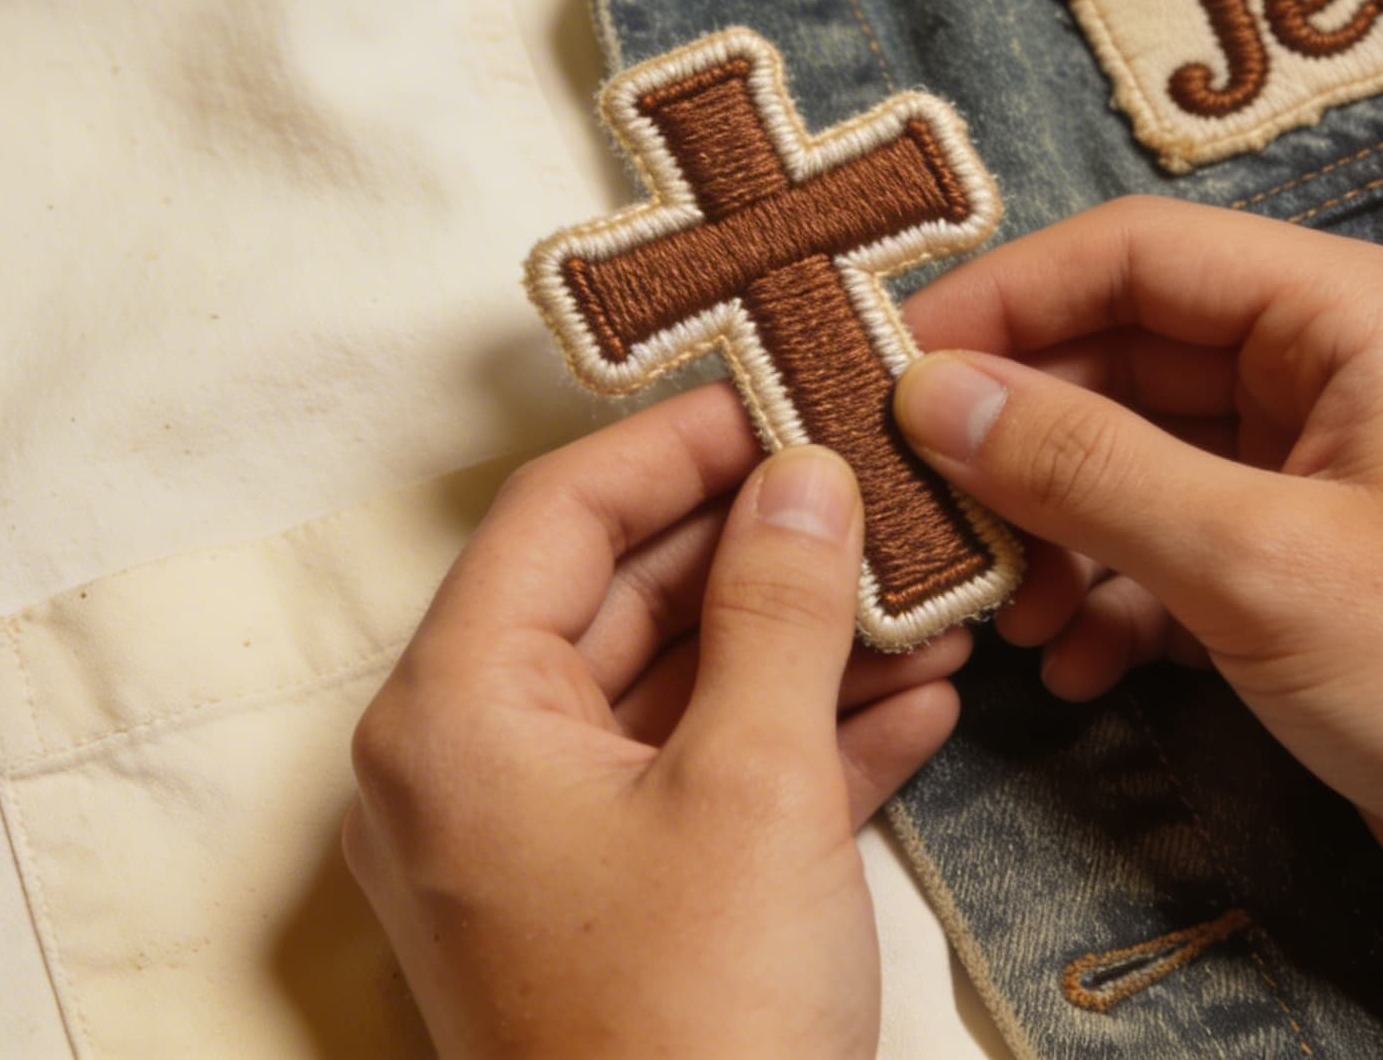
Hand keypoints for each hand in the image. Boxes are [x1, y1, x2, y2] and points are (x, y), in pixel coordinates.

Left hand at [342, 390, 969, 1058]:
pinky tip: (919, 705)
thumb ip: (778, 605)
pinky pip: (692, 785)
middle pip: (615, 596)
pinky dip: (794, 743)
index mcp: (454, 713)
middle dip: (759, 544)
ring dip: (798, 644)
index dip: (677, 440)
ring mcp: (532, 845)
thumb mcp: (755, 782)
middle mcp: (466, 766)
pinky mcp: (603, 909)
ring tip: (928, 589)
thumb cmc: (693, 1020)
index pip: (556, 511)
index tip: (785, 388)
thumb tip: (802, 473)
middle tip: (876, 482)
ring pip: (669, 692)